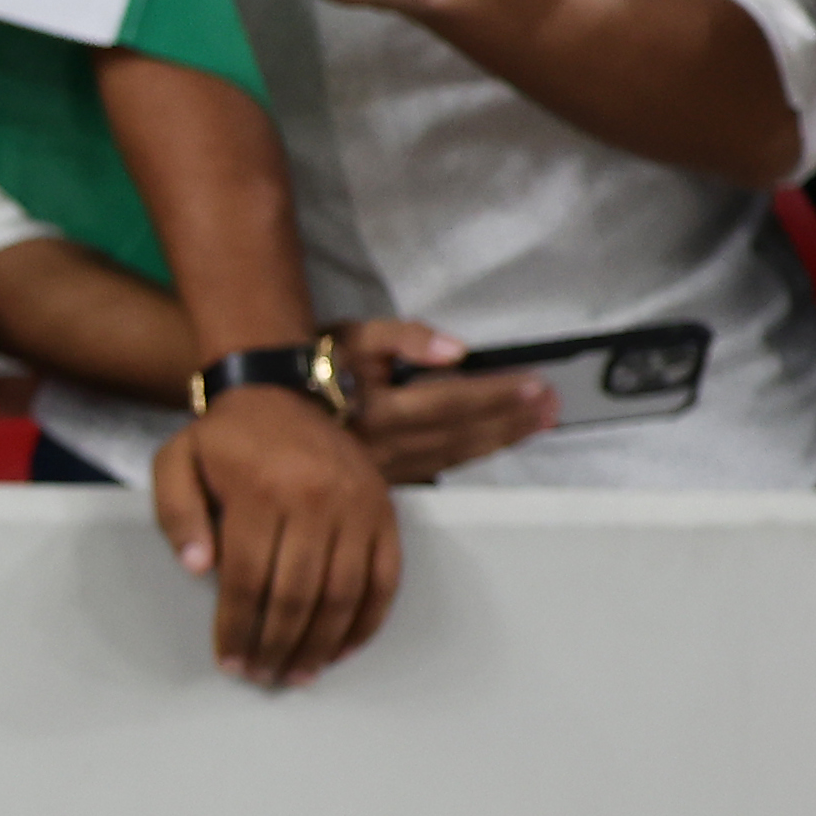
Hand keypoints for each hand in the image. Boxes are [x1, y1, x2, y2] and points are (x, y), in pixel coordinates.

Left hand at [146, 383, 398, 683]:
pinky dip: (367, 620)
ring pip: (343, 594)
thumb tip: (197, 570)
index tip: (229, 660)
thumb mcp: (176, 462)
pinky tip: (343, 648)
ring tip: (300, 674)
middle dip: (278, 645)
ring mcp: (358, 506)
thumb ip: (176, 515)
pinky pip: (385, 578)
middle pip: (298, 595)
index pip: (248, 579)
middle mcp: (316, 499)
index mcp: (262, 490)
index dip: (238, 628)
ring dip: (321, 645)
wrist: (281, 392)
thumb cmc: (223, 438)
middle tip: (263, 676)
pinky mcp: (385, 511)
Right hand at [328, 315, 555, 483]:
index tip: (535, 383)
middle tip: (552, 406)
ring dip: (501, 439)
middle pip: (462, 433)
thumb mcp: (352, 335)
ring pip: (454, 455)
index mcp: (379, 409)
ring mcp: (384, 468)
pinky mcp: (381, 480)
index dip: (498, 392)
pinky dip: (471, 456)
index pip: (453, 400)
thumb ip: (402, 336)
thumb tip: (454, 350)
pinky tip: (492, 445)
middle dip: (511, 419)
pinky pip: (436, 470)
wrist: (263, 406)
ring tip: (539, 424)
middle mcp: (386, 446)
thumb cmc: (308, 365)